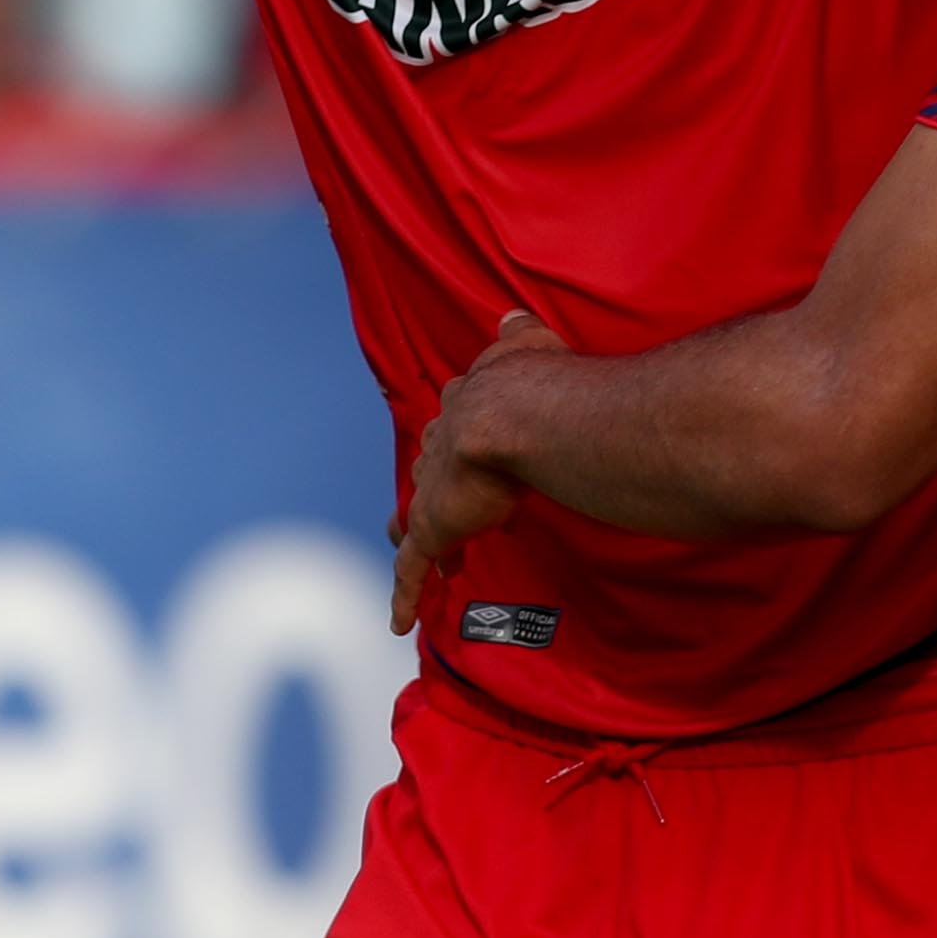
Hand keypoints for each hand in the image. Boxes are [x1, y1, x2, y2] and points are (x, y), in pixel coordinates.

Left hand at [388, 312, 568, 634]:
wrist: (517, 416)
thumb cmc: (537, 381)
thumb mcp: (530, 346)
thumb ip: (519, 332)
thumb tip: (511, 316)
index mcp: (465, 408)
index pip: (453, 430)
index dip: (461, 446)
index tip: (471, 461)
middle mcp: (441, 447)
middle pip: (428, 473)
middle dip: (437, 492)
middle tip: (447, 513)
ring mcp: (433, 490)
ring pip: (414, 522)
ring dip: (420, 543)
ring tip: (428, 562)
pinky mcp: (432, 528)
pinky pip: (412, 570)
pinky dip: (404, 595)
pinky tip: (400, 621)